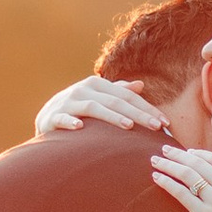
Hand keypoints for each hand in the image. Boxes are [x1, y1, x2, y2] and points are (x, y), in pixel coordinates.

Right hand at [36, 74, 168, 136]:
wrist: (46, 117)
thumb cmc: (78, 108)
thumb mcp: (98, 98)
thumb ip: (117, 91)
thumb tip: (140, 84)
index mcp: (96, 84)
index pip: (127, 96)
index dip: (146, 108)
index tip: (164, 123)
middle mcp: (83, 89)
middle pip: (115, 101)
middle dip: (138, 114)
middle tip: (156, 127)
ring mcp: (67, 102)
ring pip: (94, 108)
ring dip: (112, 116)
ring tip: (128, 126)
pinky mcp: (53, 117)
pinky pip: (63, 119)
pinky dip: (71, 122)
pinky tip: (80, 127)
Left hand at [148, 142, 211, 211]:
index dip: (197, 153)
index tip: (185, 152)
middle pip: (198, 163)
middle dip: (178, 154)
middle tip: (164, 149)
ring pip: (187, 174)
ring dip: (169, 165)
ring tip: (156, 161)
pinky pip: (181, 193)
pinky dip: (167, 183)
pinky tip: (157, 178)